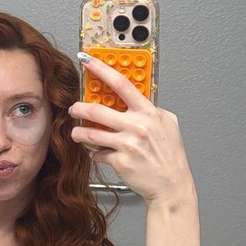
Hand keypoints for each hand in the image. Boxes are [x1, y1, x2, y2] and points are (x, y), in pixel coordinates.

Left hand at [68, 55, 195, 204]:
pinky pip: (98, 154)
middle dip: (79, 108)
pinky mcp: (120, 161)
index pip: (121, 84)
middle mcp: (138, 126)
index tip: (87, 60)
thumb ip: (151, 110)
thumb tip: (134, 99)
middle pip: (97, 110)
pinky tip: (99, 154)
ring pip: (91, 133)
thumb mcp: (168, 124)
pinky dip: (96, 154)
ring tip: (77, 133)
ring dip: (79, 132)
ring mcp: (128, 144)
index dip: (101, 69)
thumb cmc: (170, 156)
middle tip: (73, 109)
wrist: (171, 186)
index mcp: (149, 113)